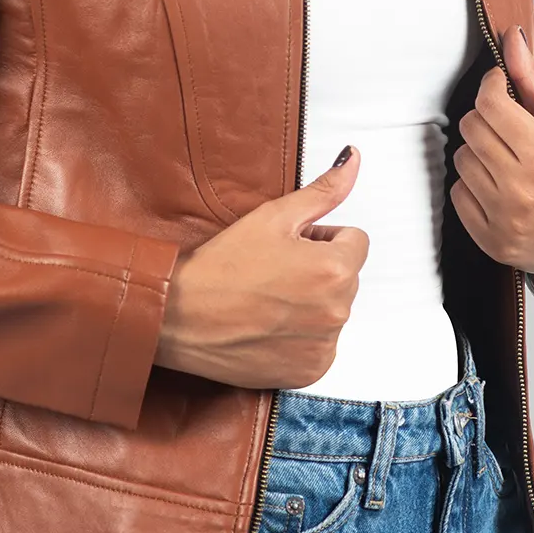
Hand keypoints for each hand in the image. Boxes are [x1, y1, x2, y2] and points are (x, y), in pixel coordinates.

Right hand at [156, 146, 369, 389]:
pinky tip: (267, 326)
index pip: (354, 241)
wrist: (179, 317)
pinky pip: (320, 345)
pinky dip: (301, 336)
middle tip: (272, 272)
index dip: (320, 238)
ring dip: (311, 303)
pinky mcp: (309, 372)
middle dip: (318, 269)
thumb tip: (353, 160)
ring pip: (332, 310)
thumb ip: (322, 192)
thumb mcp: (272, 217)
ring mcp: (324, 346)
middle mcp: (337, 311)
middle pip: (345, 276)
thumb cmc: (219, 267)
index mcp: (334, 268)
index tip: (288, 246)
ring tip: (266, 299)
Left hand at [451, 25, 533, 275]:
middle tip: (509, 124)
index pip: (489, 103)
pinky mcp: (491, 240)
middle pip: (471, 127)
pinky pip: (459, 193)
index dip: (493, 85)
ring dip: (480, 150)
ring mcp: (504, 218)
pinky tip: (500, 184)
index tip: (501, 85)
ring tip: (508, 157)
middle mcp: (522, 189)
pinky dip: (474, 184)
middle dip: (487, 117)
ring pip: (462, 158)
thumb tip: (512, 41)